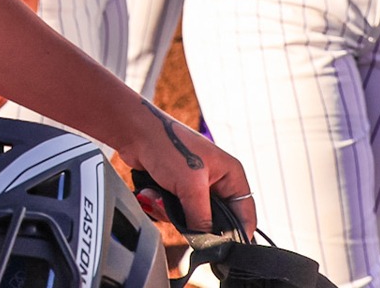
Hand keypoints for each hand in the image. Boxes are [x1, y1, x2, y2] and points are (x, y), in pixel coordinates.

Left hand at [114, 100, 255, 237]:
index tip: (221, 247)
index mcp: (231, 175)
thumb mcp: (190, 185)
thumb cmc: (166, 145)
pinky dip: (160, 205)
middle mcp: (216, 181)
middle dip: (191, 221)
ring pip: (190, 218)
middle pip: (214, 220)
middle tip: (176, 212)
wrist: (133, 132)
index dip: (236, 233)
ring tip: (158, 196)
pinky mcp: (176, 188)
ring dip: (170, 212)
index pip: (245, 213)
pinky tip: (151, 193)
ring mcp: (195, 185)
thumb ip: (202, 218)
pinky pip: (174, 211)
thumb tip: (207, 242)